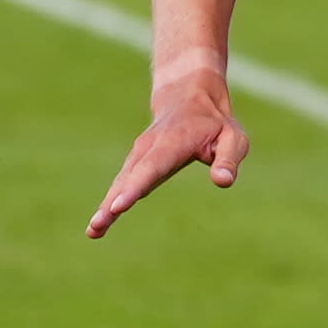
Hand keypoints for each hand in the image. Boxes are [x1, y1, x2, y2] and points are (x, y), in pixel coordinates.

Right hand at [86, 73, 245, 237]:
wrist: (187, 96)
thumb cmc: (214, 123)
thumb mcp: (233, 137)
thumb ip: (229, 159)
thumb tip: (222, 182)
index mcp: (174, 141)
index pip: (153, 167)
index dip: (135, 188)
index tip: (118, 206)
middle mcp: (149, 148)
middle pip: (129, 179)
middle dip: (112, 202)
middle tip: (97, 225)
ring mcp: (139, 155)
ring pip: (121, 183)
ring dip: (106, 207)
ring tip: (94, 231)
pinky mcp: (135, 164)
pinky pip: (122, 185)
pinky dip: (110, 203)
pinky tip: (100, 226)